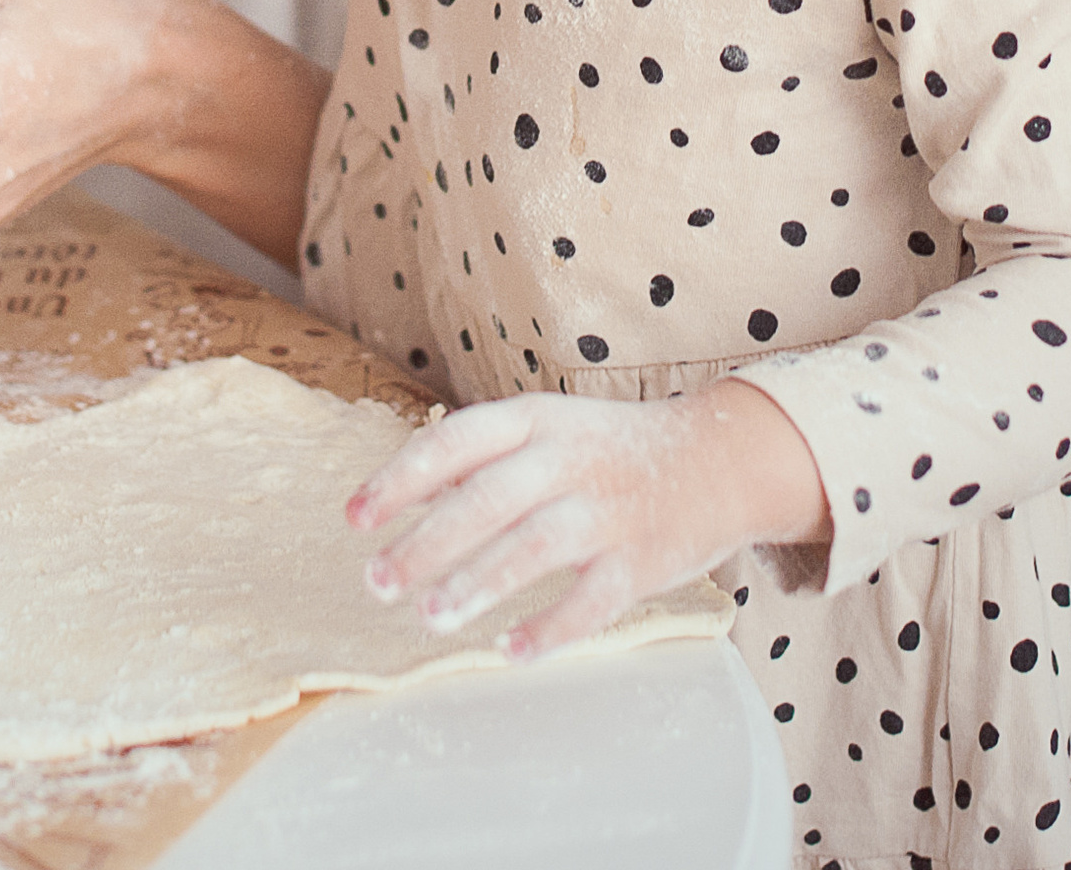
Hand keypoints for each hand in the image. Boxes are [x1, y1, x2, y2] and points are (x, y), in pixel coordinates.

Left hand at [346, 382, 829, 658]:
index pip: (454, 442)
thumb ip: (480, 460)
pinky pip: (593, 598)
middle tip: (377, 582)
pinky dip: (552, 627)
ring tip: (431, 617)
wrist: (717, 458)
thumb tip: (401, 495)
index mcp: (535, 419)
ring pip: (534, 546)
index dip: (400, 479)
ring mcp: (607, 508)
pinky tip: (510, 651)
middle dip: (427, 542)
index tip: (354, 518)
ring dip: (478, 583)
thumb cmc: (608, 450)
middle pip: (486, 498)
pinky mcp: (642, 559)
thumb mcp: (544, 430)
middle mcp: (567, 458)